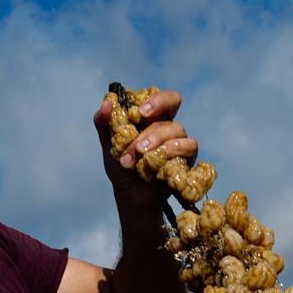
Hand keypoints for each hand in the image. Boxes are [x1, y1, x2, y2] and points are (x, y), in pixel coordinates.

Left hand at [94, 89, 198, 208]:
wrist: (131, 195)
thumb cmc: (122, 166)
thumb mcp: (108, 144)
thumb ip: (103, 122)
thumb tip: (107, 102)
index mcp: (153, 116)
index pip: (163, 97)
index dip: (156, 100)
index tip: (139, 113)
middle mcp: (169, 125)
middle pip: (173, 106)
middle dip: (154, 123)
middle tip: (139, 144)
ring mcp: (180, 141)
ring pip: (177, 130)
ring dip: (156, 143)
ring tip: (138, 159)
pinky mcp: (188, 159)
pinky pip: (188, 147)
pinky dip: (172, 153)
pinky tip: (155, 165)